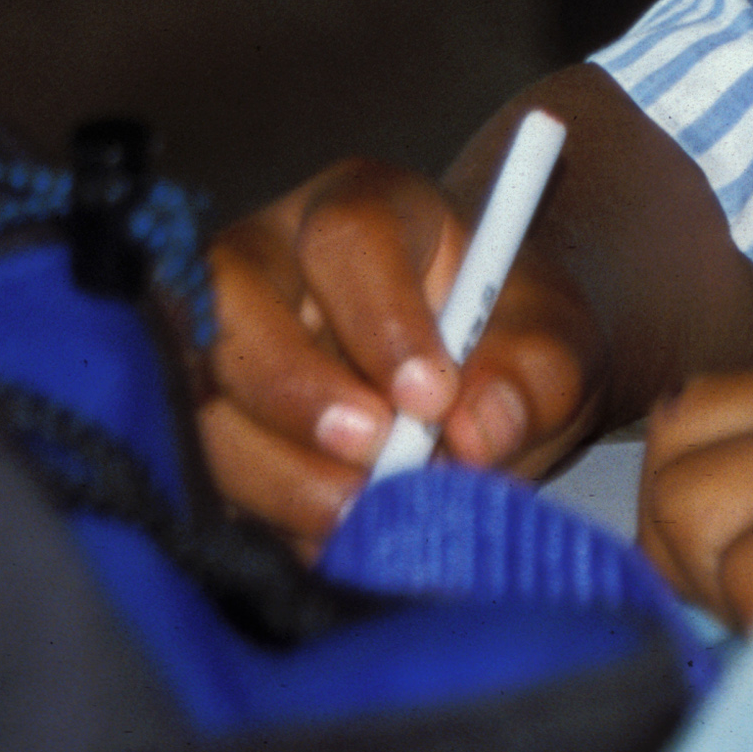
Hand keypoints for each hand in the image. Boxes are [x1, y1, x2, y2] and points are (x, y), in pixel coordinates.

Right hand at [196, 157, 610, 550]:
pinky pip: (195, 464)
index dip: (380, 317)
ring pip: (197, 389)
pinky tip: (326, 542)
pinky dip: (258, 513)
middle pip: (233, 297)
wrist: (479, 386)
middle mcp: (272, 258)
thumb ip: (535, 377)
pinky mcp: (204, 419)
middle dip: (293, 388)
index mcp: (368, 209)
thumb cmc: (512, 342)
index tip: (433, 397)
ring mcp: (222, 338)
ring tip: (359, 517)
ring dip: (270, 467)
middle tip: (375, 459)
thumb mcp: (557, 347)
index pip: (348, 236)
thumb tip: (482, 432)